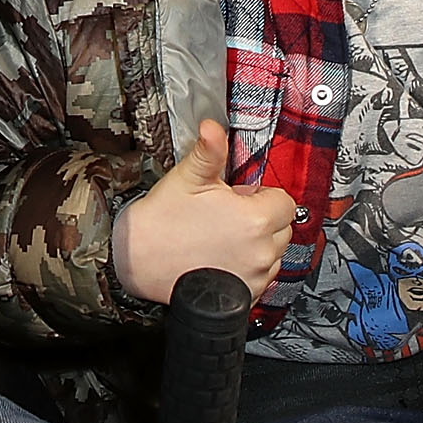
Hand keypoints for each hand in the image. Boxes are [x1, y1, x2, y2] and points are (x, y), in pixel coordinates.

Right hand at [112, 118, 296, 305]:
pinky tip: (222, 258)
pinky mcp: (246, 295)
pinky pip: (262, 276)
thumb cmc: (162, 221)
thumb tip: (213, 127)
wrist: (137, 261)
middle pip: (282, 227)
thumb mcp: (187, 177)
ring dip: (258, 244)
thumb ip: (209, 151)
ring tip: (223, 237)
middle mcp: (261, 251)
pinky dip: (249, 267)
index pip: (284, 201)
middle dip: (262, 218)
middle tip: (228, 215)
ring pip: (273, 253)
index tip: (240, 196)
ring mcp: (254, 276)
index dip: (262, 195)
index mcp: (255, 219)